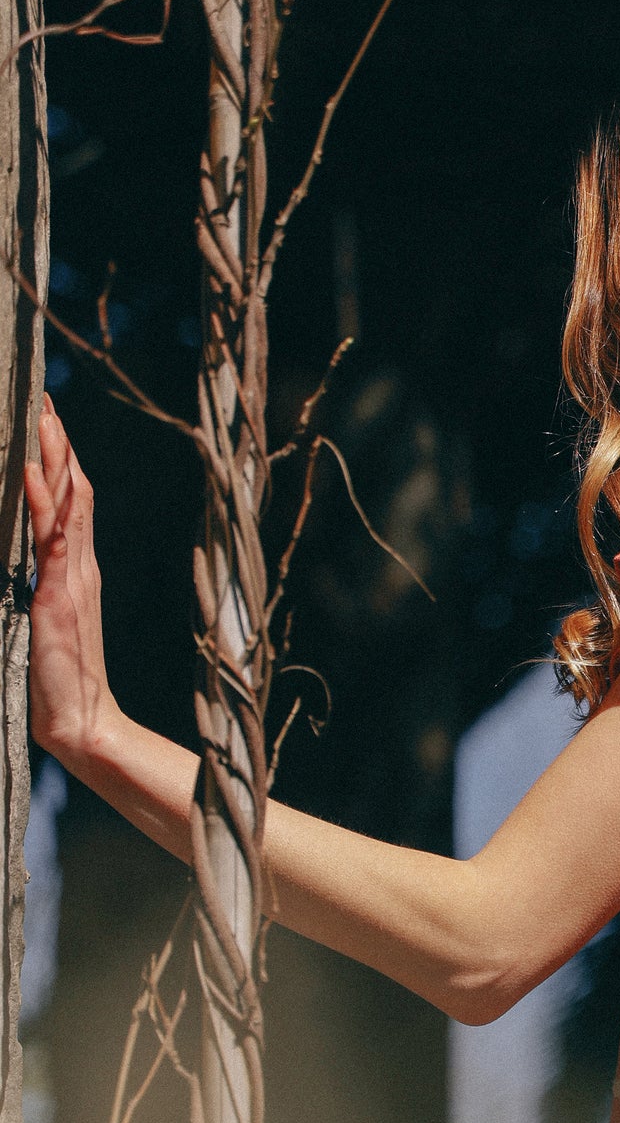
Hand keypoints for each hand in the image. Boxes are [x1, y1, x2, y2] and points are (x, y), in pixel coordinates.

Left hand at [23, 397, 119, 766]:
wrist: (81, 722)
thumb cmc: (60, 680)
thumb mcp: (49, 622)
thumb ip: (46, 588)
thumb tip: (35, 562)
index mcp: (77, 572)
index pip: (74, 504)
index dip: (62, 461)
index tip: (48, 420)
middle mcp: (81, 568)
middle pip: (76, 493)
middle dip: (59, 445)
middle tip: (45, 400)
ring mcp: (72, 580)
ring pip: (68, 506)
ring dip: (55, 460)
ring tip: (44, 418)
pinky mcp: (59, 597)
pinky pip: (53, 541)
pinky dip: (46, 505)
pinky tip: (37, 475)